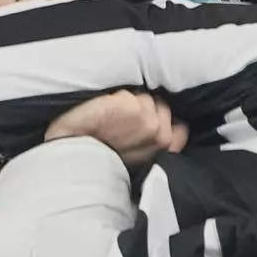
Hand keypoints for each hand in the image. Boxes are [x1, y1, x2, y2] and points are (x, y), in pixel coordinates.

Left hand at [44, 91, 187, 166]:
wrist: (76, 159)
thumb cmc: (106, 162)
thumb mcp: (139, 160)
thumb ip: (153, 144)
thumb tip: (155, 130)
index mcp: (166, 148)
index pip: (180, 129)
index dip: (162, 123)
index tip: (147, 126)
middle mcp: (160, 132)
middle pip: (161, 105)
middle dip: (144, 110)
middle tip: (123, 122)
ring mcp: (145, 116)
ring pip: (143, 97)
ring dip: (128, 102)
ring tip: (112, 117)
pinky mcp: (127, 104)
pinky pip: (125, 93)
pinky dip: (113, 99)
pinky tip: (103, 112)